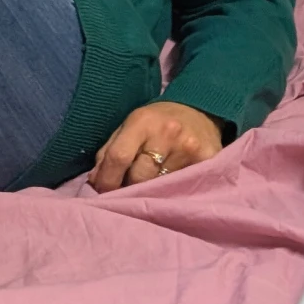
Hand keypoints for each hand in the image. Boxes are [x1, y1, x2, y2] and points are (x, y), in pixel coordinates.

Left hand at [90, 101, 224, 190]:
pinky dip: (173, 191)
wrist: (200, 110)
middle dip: (129, 188)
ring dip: (151, 192)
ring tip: (151, 190)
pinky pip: (183, 186)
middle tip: (128, 191)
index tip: (103, 193)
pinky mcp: (208, 160)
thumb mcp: (129, 127)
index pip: (119, 156)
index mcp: (142, 122)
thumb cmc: (156, 123)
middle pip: (139, 176)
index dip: (107, 180)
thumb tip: (95, 183)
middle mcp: (167, 133)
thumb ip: (109, 152)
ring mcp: (189, 147)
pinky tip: (172, 187)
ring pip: (161, 185)